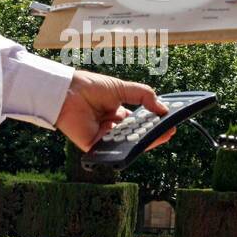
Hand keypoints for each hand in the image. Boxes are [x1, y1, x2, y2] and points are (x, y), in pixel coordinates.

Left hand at [54, 69, 176, 153]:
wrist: (67, 91)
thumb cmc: (89, 87)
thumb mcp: (122, 88)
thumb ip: (144, 96)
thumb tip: (163, 108)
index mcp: (119, 115)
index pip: (141, 123)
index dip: (155, 124)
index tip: (169, 123)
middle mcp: (113, 127)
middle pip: (137, 135)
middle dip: (153, 133)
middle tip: (169, 130)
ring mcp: (104, 138)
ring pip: (128, 143)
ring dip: (143, 140)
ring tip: (159, 134)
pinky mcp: (95, 146)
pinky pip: (113, 150)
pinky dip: (126, 147)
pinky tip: (138, 141)